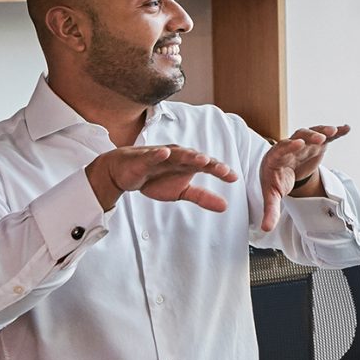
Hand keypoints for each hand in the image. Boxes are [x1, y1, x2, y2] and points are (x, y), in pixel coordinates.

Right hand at [86, 145, 237, 211]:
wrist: (124, 173)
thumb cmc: (155, 178)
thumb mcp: (181, 192)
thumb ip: (202, 197)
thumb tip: (226, 206)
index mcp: (189, 164)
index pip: (208, 166)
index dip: (220, 171)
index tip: (234, 177)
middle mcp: (178, 157)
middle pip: (196, 159)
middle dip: (210, 163)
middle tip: (223, 170)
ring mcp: (161, 156)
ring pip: (177, 154)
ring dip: (189, 155)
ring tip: (202, 159)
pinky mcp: (143, 158)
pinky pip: (151, 156)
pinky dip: (158, 154)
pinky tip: (165, 152)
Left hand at [258, 125, 350, 231]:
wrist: (282, 170)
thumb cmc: (276, 180)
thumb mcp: (272, 196)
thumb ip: (270, 211)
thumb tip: (265, 229)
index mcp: (276, 157)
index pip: (282, 149)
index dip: (289, 146)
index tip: (298, 144)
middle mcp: (290, 146)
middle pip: (298, 137)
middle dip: (308, 137)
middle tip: (319, 138)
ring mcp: (304, 144)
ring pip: (312, 133)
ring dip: (322, 131)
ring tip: (333, 131)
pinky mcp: (316, 145)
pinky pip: (325, 136)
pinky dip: (335, 132)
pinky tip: (346, 129)